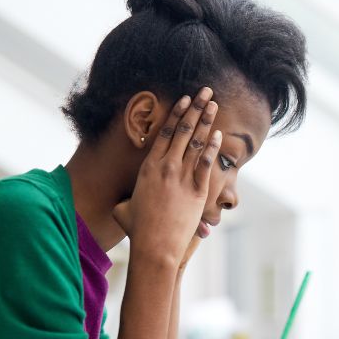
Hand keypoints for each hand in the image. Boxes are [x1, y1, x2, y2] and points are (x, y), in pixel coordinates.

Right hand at [118, 88, 220, 268]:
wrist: (155, 247)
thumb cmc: (139, 230)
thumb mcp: (124, 210)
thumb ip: (125, 201)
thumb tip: (120, 204)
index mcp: (148, 168)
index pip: (163, 133)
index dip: (176, 114)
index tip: (184, 100)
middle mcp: (165, 168)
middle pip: (182, 131)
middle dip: (195, 109)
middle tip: (205, 92)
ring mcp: (182, 178)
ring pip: (195, 142)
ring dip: (206, 121)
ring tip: (214, 104)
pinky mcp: (197, 190)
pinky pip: (206, 164)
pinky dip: (212, 147)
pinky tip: (217, 133)